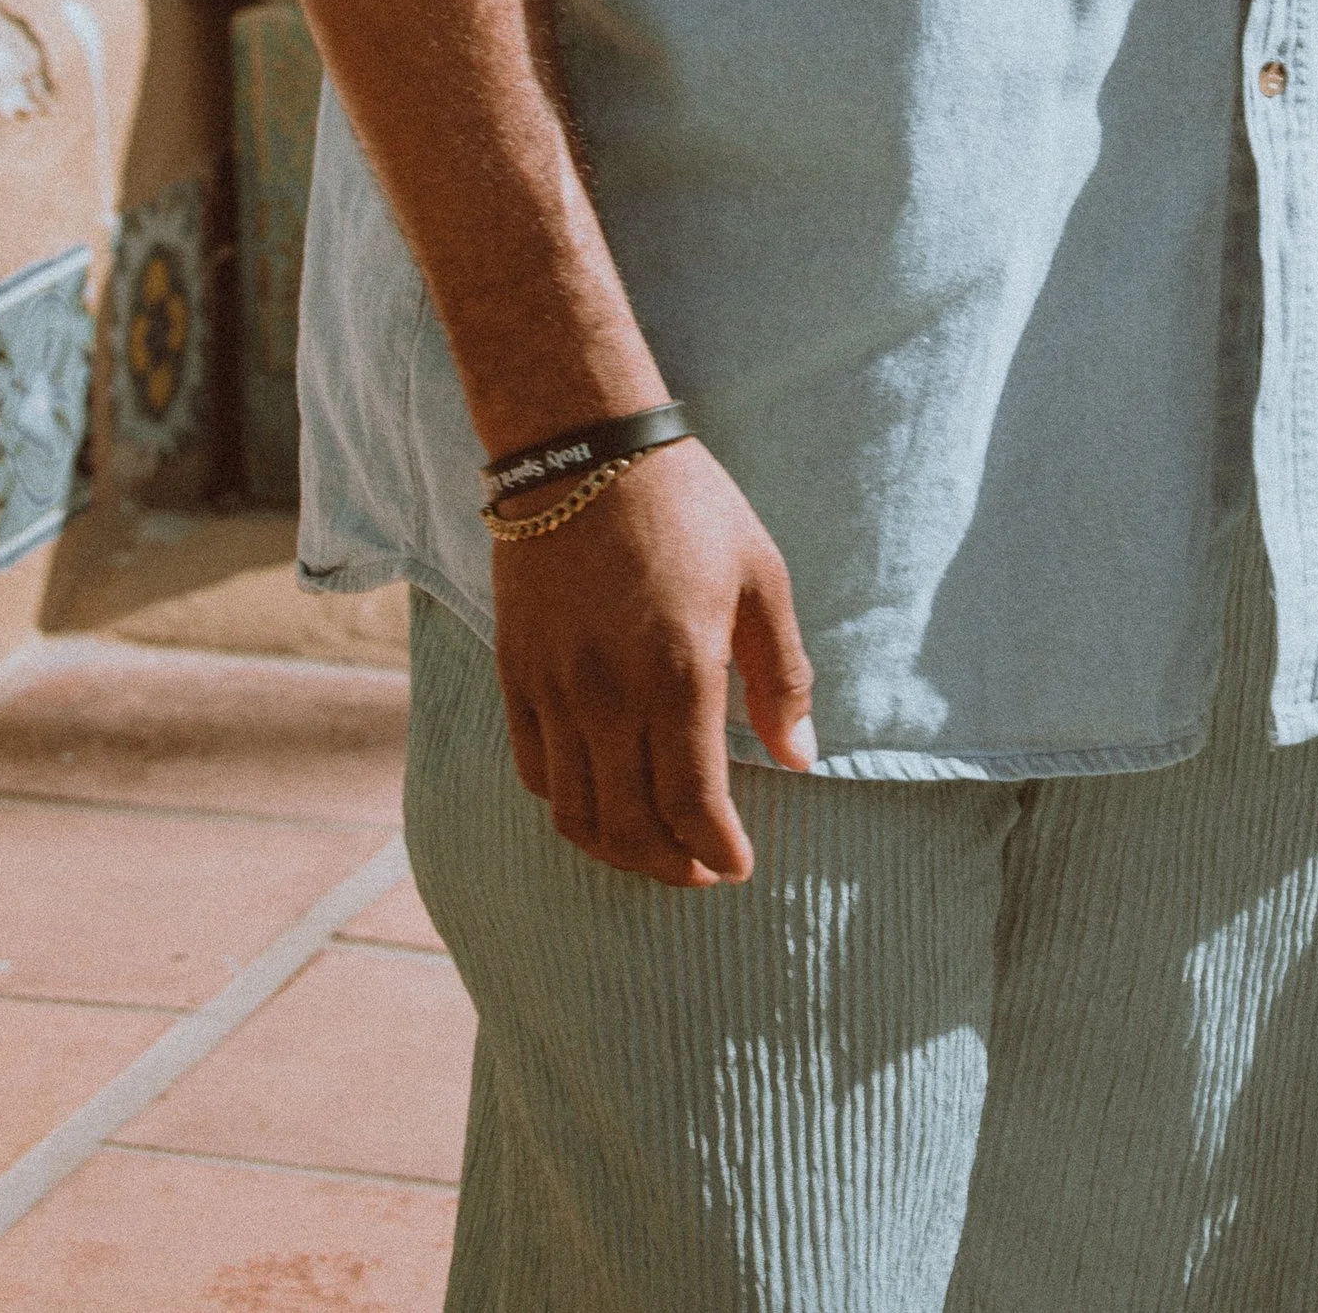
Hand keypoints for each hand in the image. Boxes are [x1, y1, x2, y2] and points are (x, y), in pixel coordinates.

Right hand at [490, 441, 817, 886]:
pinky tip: (600, 797)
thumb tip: (802, 759)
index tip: (739, 866)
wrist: (583, 447)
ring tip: (654, 849)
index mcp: (679, 673)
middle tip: (703, 870)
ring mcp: (554, 689)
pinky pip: (534, 771)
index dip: (718, 851)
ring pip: (577, 813)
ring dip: (618, 848)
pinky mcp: (515, 673)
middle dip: (672, 866)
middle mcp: (609, 696)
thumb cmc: (687, 505)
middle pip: (632, 827)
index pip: (693, 806)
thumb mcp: (762, 577)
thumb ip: (782, 676)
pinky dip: (567, 804)